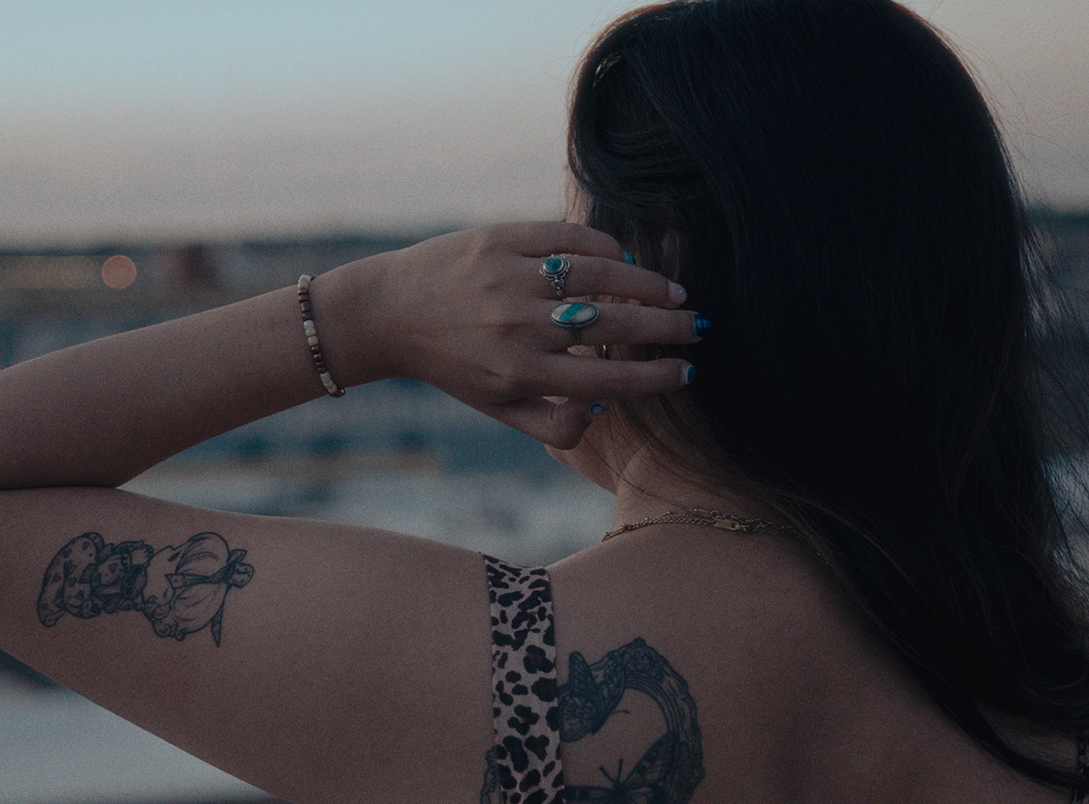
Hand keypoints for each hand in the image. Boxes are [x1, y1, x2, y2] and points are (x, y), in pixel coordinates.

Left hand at [316, 222, 702, 449]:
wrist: (389, 313)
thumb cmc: (452, 365)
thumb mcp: (497, 408)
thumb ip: (551, 424)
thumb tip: (605, 410)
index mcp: (522, 374)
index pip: (609, 378)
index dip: (656, 375)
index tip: (688, 370)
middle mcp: (520, 327)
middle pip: (614, 324)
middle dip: (667, 327)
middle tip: (698, 326)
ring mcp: (511, 279)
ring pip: (599, 275)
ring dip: (646, 284)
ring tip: (673, 292)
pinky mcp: (500, 240)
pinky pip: (567, 239)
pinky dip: (604, 248)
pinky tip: (625, 260)